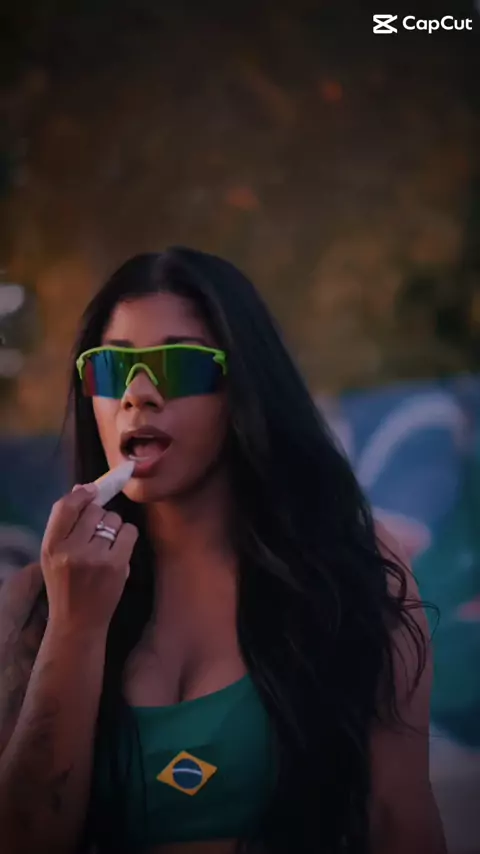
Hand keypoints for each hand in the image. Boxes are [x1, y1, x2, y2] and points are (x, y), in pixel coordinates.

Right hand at [40, 485, 138, 634]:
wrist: (78, 622)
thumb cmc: (66, 586)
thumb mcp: (54, 556)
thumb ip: (65, 524)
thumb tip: (82, 488)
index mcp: (51, 546)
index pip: (66, 506)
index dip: (82, 494)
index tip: (91, 491)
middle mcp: (71, 550)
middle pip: (94, 510)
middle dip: (100, 515)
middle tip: (98, 532)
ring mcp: (94, 557)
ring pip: (113, 519)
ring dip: (114, 527)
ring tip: (108, 544)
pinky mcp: (116, 565)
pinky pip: (129, 532)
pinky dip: (128, 536)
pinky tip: (121, 548)